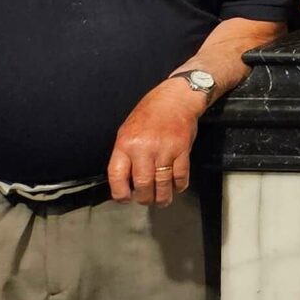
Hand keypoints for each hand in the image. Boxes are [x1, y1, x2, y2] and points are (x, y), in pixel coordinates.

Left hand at [108, 78, 205, 205]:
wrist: (176, 98)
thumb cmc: (150, 114)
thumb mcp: (127, 131)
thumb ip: (124, 155)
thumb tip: (125, 180)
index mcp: (126, 144)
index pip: (117, 176)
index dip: (120, 193)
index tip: (124, 199)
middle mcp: (144, 148)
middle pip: (142, 184)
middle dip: (144, 198)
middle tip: (146, 200)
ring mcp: (165, 149)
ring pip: (162, 183)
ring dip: (162, 197)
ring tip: (162, 200)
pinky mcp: (183, 150)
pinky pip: (181, 175)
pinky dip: (179, 185)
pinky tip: (176, 187)